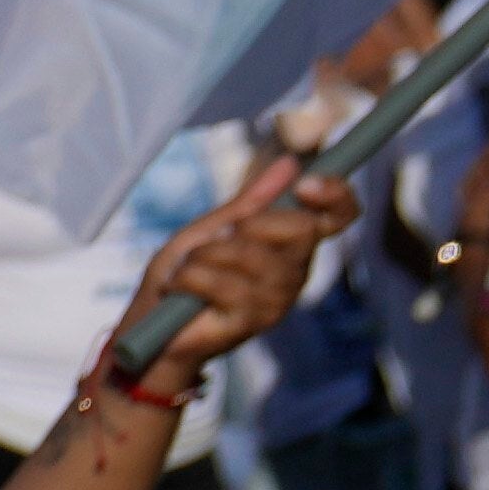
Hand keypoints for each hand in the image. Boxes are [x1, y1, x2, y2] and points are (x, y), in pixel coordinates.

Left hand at [105, 154, 360, 401]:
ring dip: (204, 256)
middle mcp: (295, 271)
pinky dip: (189, 278)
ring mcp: (278, 298)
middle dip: (248, 225)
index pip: (338, 216)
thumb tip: (290, 163)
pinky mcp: (254, 321)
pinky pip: (221, 282)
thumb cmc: (183, 275)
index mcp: (291, 245)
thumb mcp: (213, 229)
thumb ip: (251, 202)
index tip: (306, 185)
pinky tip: (180, 289)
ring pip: (250, 253)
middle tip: (215, 242)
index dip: (336, 195)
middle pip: (299, 228)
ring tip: (188, 270)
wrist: (150, 326)